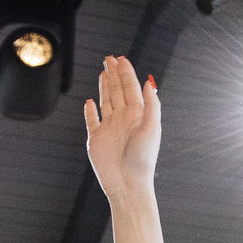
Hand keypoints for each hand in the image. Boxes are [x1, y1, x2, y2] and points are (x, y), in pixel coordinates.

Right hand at [83, 55, 161, 204]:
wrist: (128, 184)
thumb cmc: (142, 159)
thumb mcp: (151, 129)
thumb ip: (152, 105)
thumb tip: (149, 81)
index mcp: (137, 115)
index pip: (130, 88)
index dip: (126, 72)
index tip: (121, 58)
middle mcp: (123, 119)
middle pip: (118, 91)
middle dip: (114, 74)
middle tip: (109, 58)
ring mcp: (110, 128)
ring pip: (106, 102)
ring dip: (105, 87)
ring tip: (104, 72)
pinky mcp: (97, 140)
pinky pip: (92, 121)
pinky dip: (90, 111)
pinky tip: (90, 102)